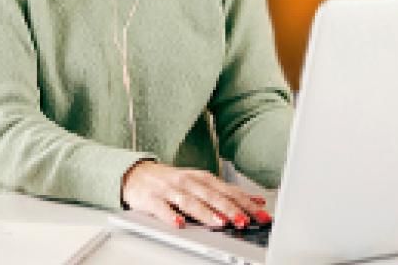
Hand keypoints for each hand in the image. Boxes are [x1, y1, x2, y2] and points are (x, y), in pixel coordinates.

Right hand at [121, 161, 270, 228]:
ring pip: (190, 202)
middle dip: (230, 208)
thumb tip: (255, 201)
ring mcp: (169, 190)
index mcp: (202, 178)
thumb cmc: (172, 181)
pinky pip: (161, 209)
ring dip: (206, 213)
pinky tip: (178, 224)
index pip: (228, 191)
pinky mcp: (151, 199)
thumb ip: (225, 193)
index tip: (261, 213)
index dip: (245, 202)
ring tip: (220, 223)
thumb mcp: (200, 183)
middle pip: (212, 196)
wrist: (137, 172)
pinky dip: (170, 216)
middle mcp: (188, 182)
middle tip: (244, 220)